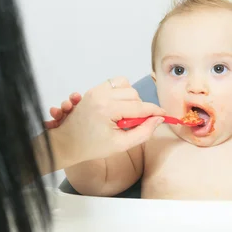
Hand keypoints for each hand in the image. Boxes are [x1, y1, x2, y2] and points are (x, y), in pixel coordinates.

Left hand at [48, 76, 165, 166]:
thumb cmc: (91, 147)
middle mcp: (101, 95)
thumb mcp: (120, 145)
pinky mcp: (93, 90)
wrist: (67, 143)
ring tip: (124, 115)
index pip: (140, 107)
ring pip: (125, 85)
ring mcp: (95, 90)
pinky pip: (114, 84)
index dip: (155, 112)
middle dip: (139, 108)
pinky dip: (120, 93)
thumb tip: (158, 120)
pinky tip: (117, 108)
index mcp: (108, 109)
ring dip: (130, 99)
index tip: (164, 116)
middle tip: (133, 123)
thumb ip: (143, 133)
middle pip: (134, 94)